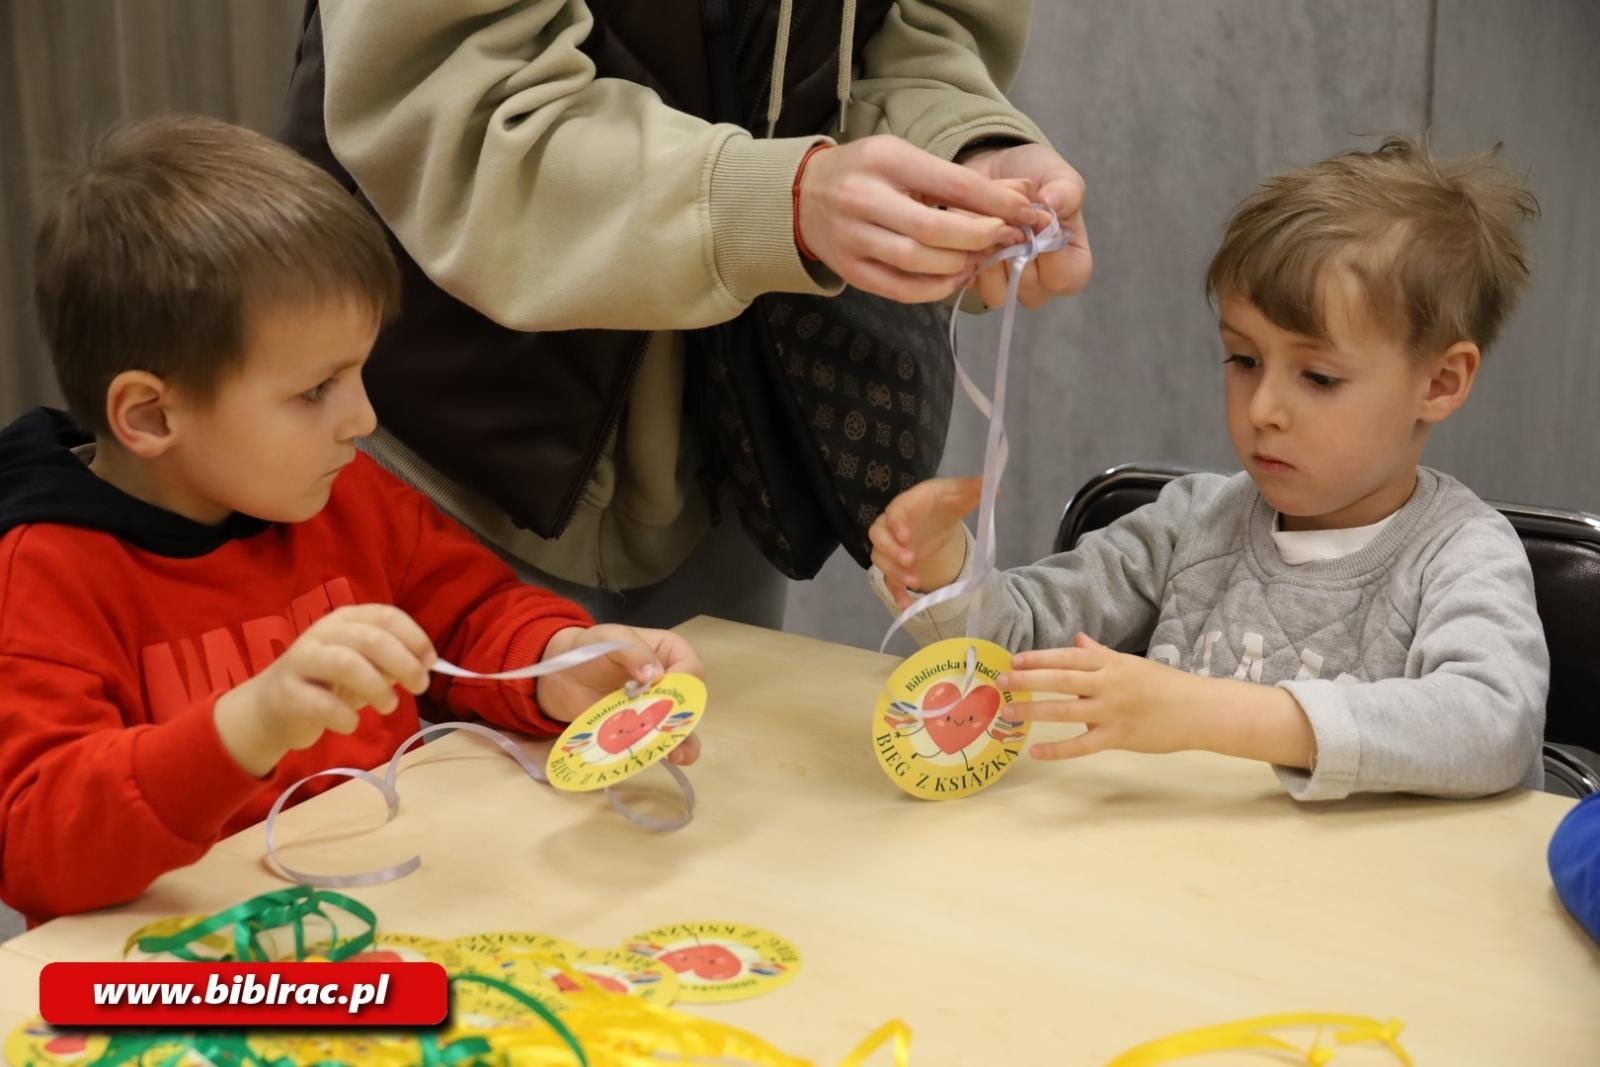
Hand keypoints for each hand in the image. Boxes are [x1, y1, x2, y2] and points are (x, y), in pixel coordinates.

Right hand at [214, 605, 435, 776]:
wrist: (270, 709)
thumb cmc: (326, 685)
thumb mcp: (363, 667)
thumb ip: (391, 663)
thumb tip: (425, 666)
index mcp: (346, 619)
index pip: (386, 615)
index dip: (414, 637)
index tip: (431, 662)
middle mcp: (323, 633)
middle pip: (371, 639)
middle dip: (403, 663)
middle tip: (419, 686)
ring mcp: (301, 660)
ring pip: (346, 664)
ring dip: (376, 687)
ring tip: (389, 706)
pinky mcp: (286, 693)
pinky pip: (322, 703)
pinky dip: (345, 716)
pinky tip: (352, 724)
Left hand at [537, 624, 705, 765]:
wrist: (563, 677)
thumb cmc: (590, 650)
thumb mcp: (611, 639)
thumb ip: (634, 651)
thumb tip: (655, 676)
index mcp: (670, 652)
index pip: (690, 668)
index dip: (683, 681)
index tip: (662, 690)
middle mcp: (670, 681)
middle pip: (689, 701)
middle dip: (683, 716)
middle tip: (670, 728)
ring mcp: (657, 707)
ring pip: (679, 725)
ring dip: (681, 740)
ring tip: (676, 754)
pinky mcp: (643, 728)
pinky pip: (657, 740)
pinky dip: (659, 750)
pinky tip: (659, 758)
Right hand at [797, 135, 1032, 302]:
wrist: (802, 195)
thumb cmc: (867, 173)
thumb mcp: (908, 159)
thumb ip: (963, 179)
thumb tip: (1027, 193)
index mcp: (885, 160)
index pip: (952, 184)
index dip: (996, 203)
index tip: (1027, 213)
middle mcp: (863, 198)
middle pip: (934, 229)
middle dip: (980, 237)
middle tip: (1006, 239)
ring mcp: (852, 238)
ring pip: (917, 262)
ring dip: (959, 264)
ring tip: (980, 258)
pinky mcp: (850, 270)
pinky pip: (901, 290)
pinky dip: (936, 289)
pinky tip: (954, 278)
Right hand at [868, 476, 982, 608]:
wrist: (935, 514)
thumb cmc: (943, 501)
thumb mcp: (958, 493)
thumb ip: (973, 489)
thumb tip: (996, 488)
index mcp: (906, 504)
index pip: (894, 511)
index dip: (896, 524)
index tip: (906, 536)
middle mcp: (892, 525)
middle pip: (878, 536)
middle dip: (892, 551)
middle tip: (912, 561)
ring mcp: (891, 546)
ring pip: (881, 559)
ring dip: (894, 572)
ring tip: (916, 582)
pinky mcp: (896, 563)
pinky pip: (889, 579)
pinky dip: (896, 593)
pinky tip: (907, 606)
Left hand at [959, 143, 1092, 309]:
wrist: (998, 166)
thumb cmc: (1037, 176)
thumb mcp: (1060, 177)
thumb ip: (1066, 191)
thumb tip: (1053, 203)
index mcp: (1071, 266)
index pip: (1063, 278)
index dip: (1048, 250)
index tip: (1039, 219)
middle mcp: (1040, 285)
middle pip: (1027, 287)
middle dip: (1014, 245)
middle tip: (1009, 213)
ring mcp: (1006, 287)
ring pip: (995, 291)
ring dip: (990, 250)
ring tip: (990, 218)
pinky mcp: (974, 280)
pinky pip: (968, 279)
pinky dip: (968, 250)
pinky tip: (971, 225)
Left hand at [997, 633, 1198, 759]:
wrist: (1199, 710)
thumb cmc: (1164, 685)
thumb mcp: (1131, 664)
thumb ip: (1100, 654)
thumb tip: (1076, 638)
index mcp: (1110, 664)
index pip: (1067, 658)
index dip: (1039, 658)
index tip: (1014, 660)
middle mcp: (1107, 684)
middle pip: (1060, 680)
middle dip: (1028, 680)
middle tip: (1001, 683)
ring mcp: (1111, 711)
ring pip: (1065, 710)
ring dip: (1034, 711)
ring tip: (1009, 714)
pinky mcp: (1117, 737)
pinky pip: (1082, 745)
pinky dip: (1058, 749)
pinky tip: (1036, 751)